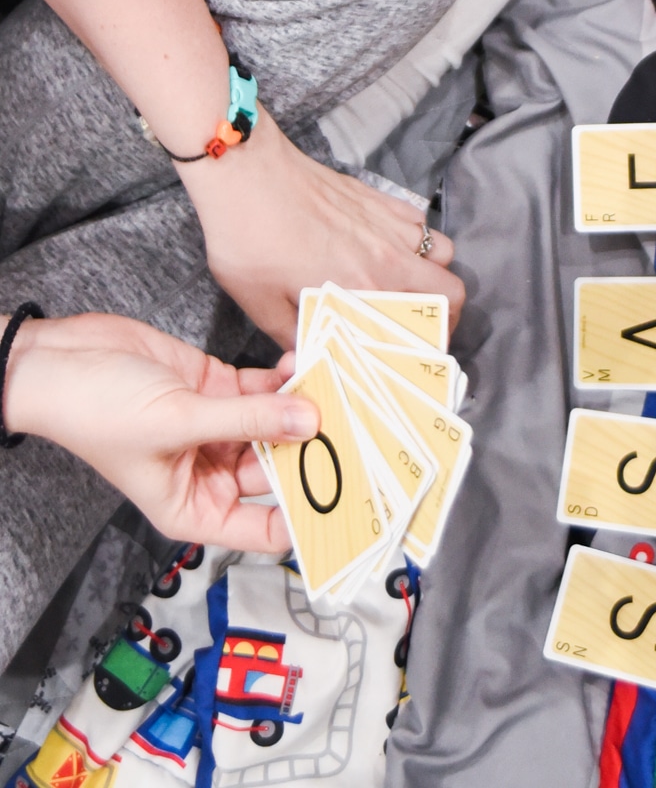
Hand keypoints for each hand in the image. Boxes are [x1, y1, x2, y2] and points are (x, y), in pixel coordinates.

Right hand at [4, 313, 316, 549]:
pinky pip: (263, 389)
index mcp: (194, 508)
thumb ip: (248, 419)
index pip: (265, 528)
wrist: (63, 360)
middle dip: (314, 452)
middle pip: (278, 471)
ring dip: (304, 407)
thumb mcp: (178, 421)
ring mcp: (215, 429)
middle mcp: (209, 473)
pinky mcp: (216, 387)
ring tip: (340, 391)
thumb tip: (309, 421)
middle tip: (359, 433)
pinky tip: (306, 364)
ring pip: (276, 424)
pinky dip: (285, 377)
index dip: (305, 517)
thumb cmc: (95, 411)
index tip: (347, 498)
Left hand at [177, 108, 460, 347]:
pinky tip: (391, 250)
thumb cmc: (248, 237)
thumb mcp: (261, 304)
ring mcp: (388, 223)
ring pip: (444, 254)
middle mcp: (388, 256)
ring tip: (409, 291)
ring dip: (435, 276)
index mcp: (363, 288)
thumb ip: (293, 338)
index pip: (422, 326)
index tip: (412, 361)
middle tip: (421, 331)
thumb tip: (305, 361)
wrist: (245, 172)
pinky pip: (422, 223)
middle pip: (451, 291)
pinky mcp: (380, 199)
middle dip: (446, 318)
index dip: (426, 350)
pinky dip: (420, 242)